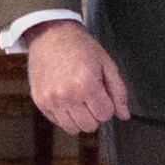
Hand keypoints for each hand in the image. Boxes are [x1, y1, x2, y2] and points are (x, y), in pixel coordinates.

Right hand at [24, 21, 132, 136]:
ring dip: (79, 117)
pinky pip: (58, 122)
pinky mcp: (40, 102)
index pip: (105, 114)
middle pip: (90, 126)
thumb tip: (124, 114)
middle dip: (95, 113)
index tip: (101, 93)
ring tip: (78, 98)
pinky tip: (65, 97)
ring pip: (74, 129)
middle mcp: (67, 95)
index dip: (107, 105)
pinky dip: (65, 115)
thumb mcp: (106, 63)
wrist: (51, 35)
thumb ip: (118, 91)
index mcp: (86, 84)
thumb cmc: (79, 46)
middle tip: (90, 95)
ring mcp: (51, 100)